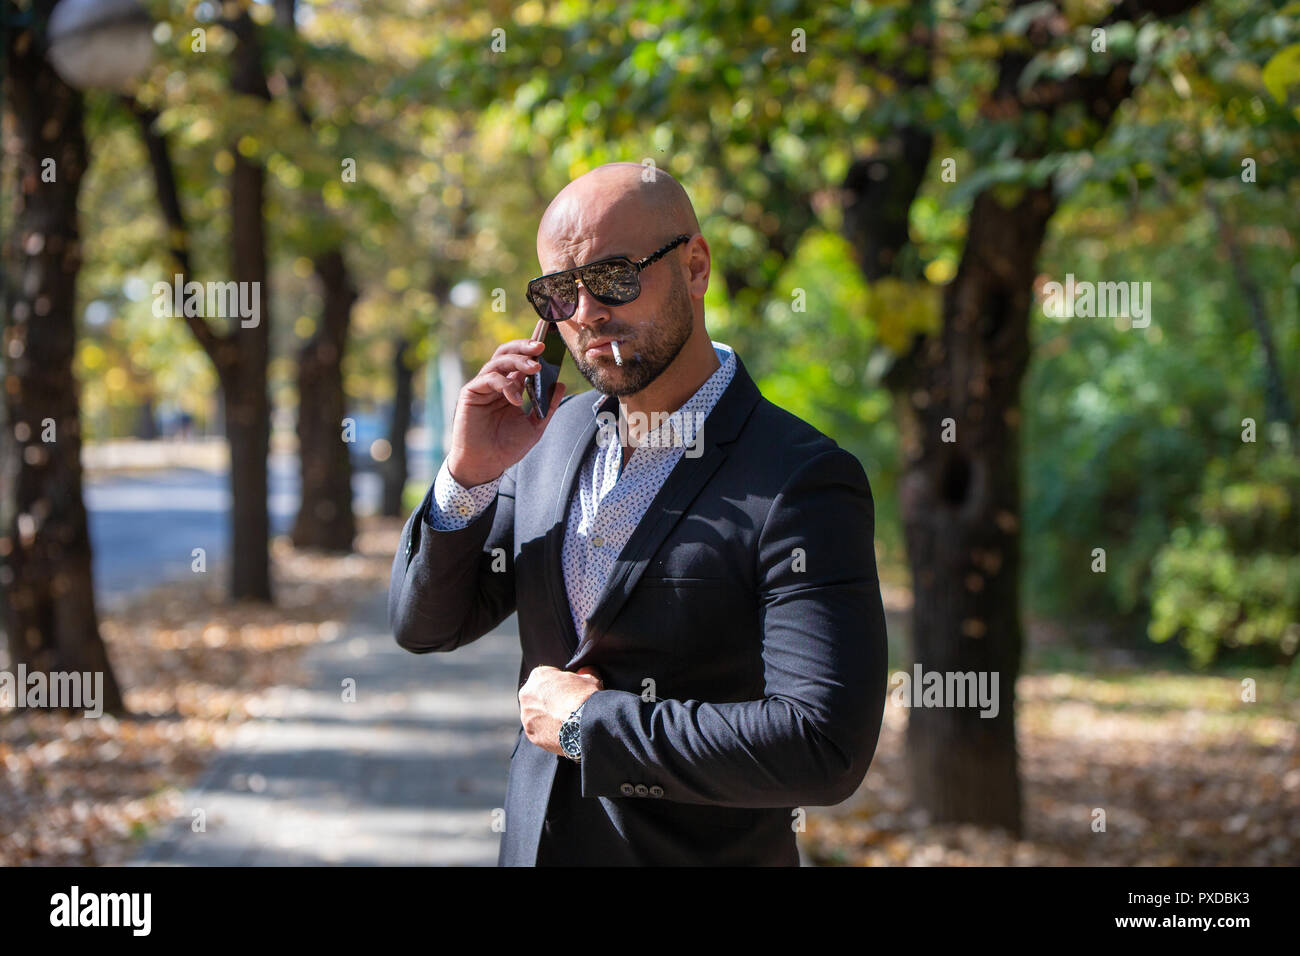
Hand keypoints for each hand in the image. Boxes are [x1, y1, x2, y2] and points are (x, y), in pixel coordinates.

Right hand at [445, 338, 567, 486]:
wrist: (486, 465)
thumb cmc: (507, 447)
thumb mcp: (535, 426)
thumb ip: (548, 406)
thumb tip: (560, 384)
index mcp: (512, 387)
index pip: (522, 361)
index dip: (532, 347)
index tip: (549, 336)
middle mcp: (497, 383)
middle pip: (508, 353)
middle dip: (525, 346)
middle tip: (542, 346)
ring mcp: (483, 386)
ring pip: (499, 360)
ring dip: (519, 360)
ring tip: (536, 368)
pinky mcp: (471, 392)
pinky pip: (489, 378)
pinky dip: (505, 385)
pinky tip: (515, 399)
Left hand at [519, 665, 602, 755]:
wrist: (584, 725)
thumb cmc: (585, 697)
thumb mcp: (590, 678)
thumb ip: (583, 672)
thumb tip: (585, 670)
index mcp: (538, 675)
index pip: (547, 677)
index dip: (560, 685)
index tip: (569, 692)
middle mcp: (527, 694)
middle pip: (538, 696)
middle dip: (550, 701)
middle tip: (566, 707)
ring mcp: (527, 715)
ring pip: (536, 715)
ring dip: (547, 717)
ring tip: (565, 722)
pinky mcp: (531, 734)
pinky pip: (539, 731)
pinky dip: (548, 732)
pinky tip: (562, 733)